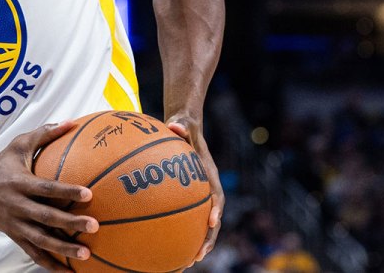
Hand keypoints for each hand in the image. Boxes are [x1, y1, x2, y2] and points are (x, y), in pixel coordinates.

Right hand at [0, 121, 98, 271]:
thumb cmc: (0, 164)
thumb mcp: (19, 145)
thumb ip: (45, 134)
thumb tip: (72, 122)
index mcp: (20, 183)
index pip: (46, 188)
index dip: (66, 191)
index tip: (88, 194)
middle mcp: (18, 205)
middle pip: (46, 217)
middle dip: (70, 223)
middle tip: (94, 226)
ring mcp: (15, 223)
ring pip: (41, 240)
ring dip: (63, 249)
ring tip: (86, 255)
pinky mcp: (14, 235)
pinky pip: (33, 253)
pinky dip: (49, 264)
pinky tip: (68, 272)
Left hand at [166, 116, 223, 264]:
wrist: (184, 127)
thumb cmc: (183, 126)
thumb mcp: (183, 124)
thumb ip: (181, 126)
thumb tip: (175, 126)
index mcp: (208, 174)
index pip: (216, 194)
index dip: (215, 209)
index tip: (211, 222)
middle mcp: (207, 188)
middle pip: (213, 217)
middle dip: (208, 238)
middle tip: (198, 255)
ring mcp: (199, 194)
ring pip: (202, 224)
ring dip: (197, 244)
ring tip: (186, 263)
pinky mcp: (188, 197)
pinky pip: (187, 218)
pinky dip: (182, 234)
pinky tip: (167, 248)